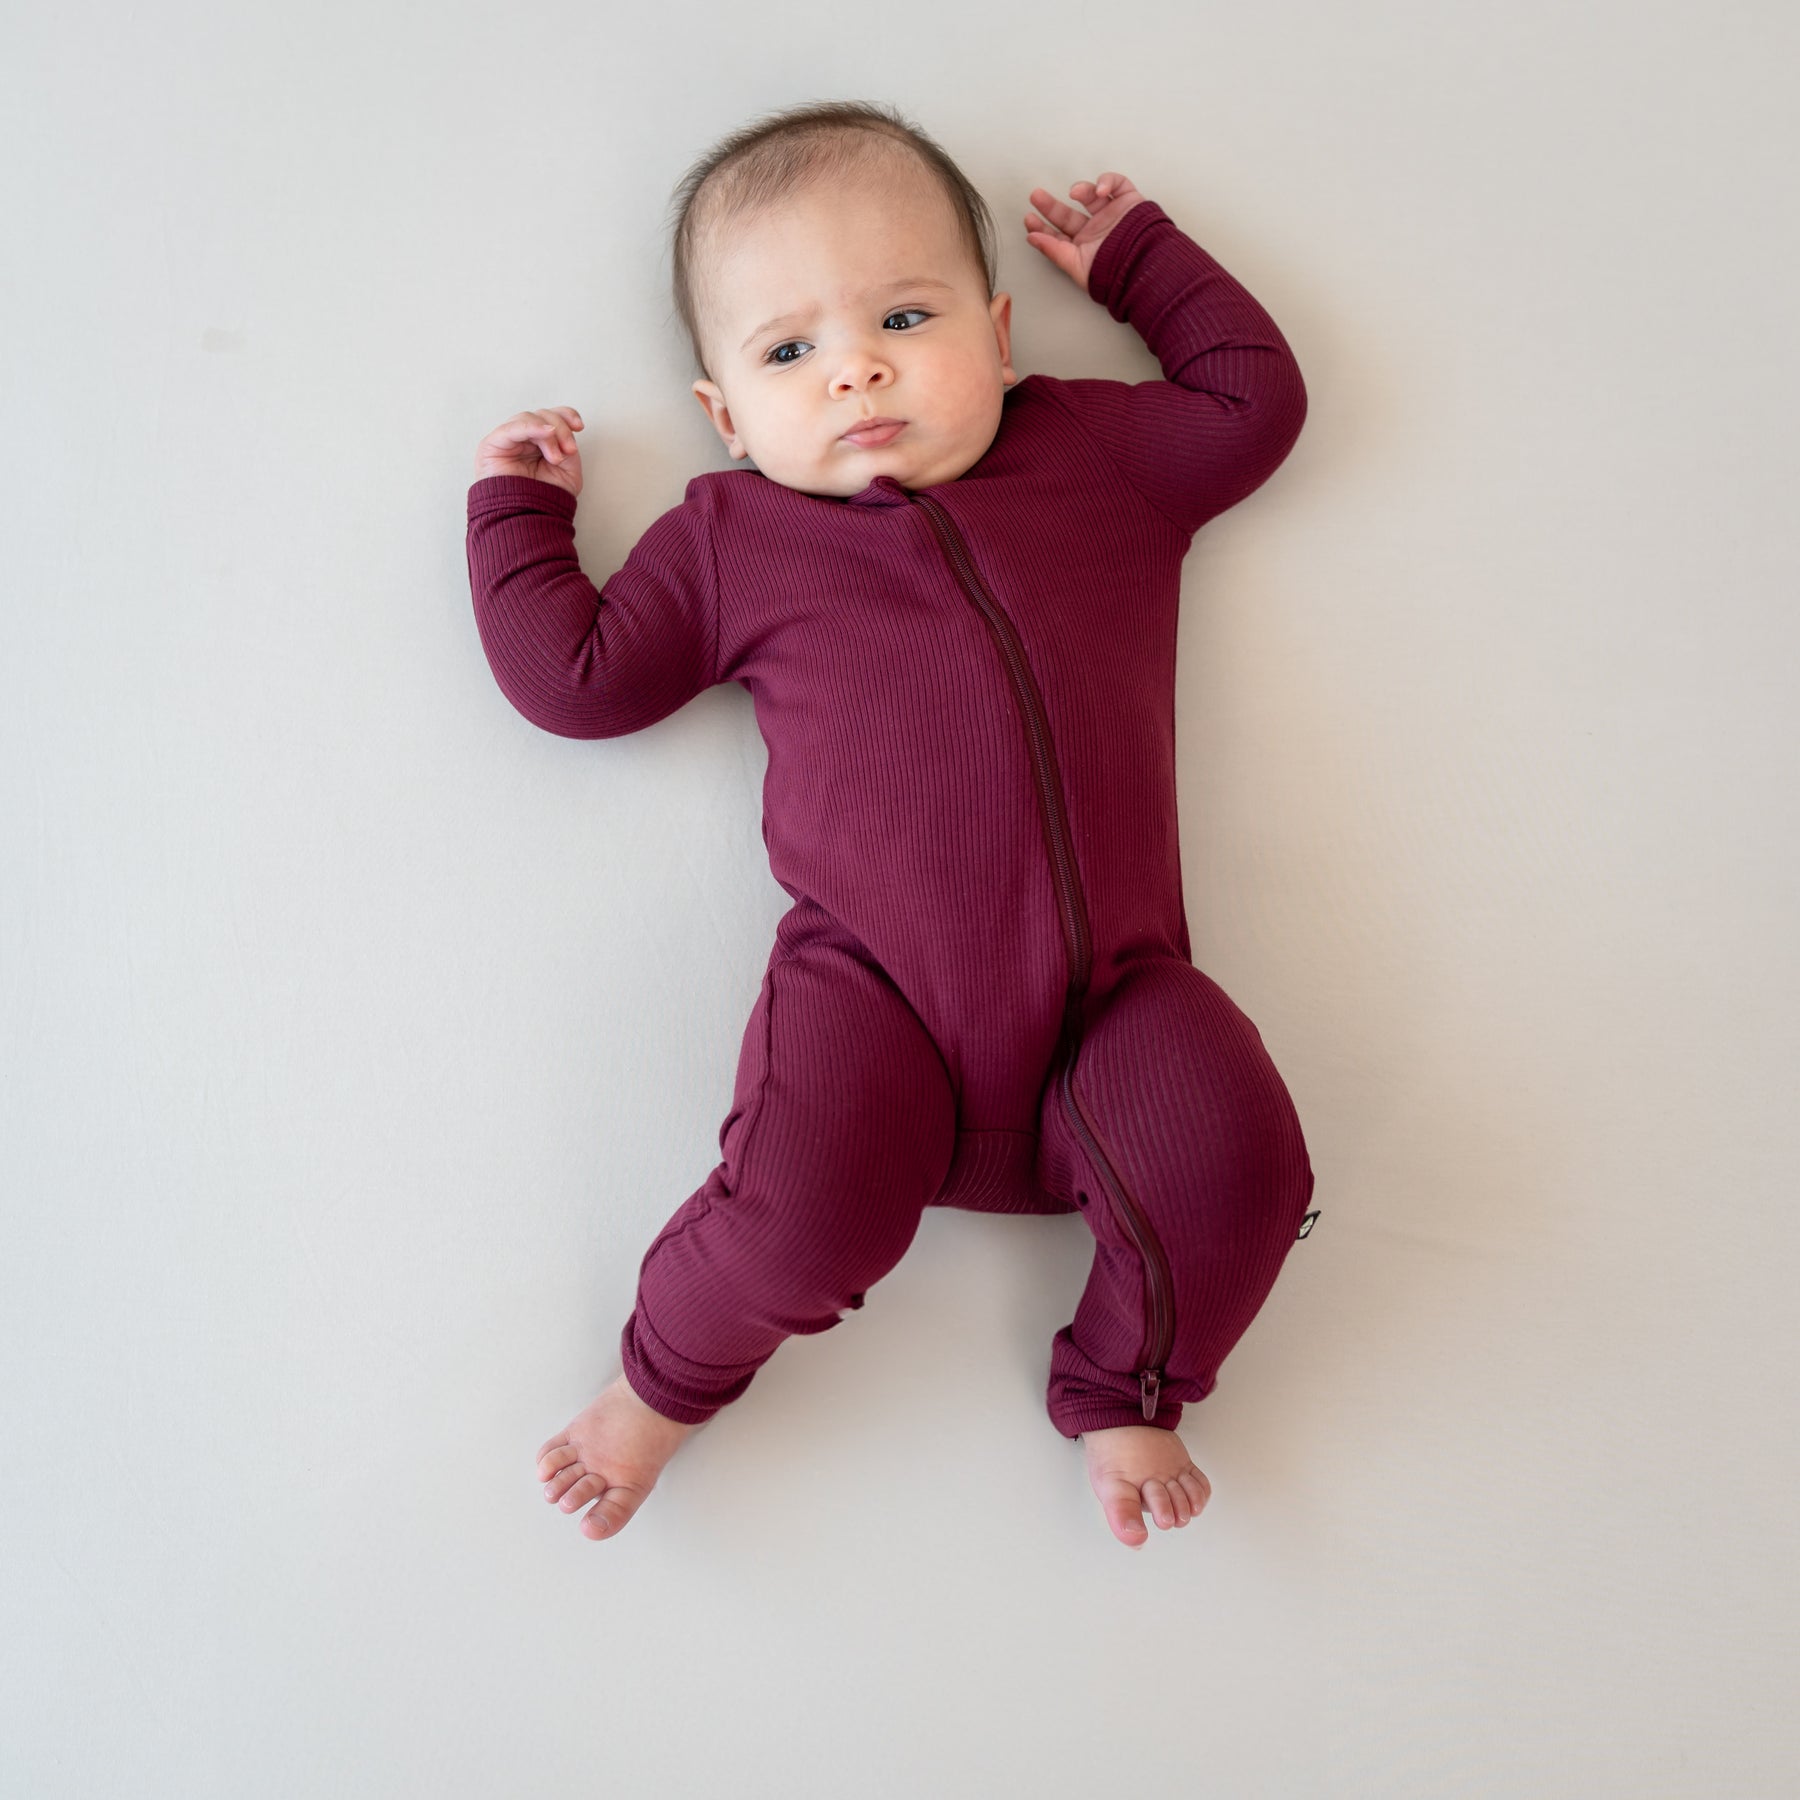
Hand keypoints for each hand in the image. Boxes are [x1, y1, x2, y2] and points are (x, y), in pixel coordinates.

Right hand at [474, 406, 584, 495]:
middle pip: (542, 415)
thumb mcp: (567, 470)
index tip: (580, 426)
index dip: (566, 415)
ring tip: (556, 459)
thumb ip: (567, 446)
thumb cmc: (543, 499)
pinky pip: (512, 428)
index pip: (550, 418)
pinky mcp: (492, 445)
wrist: (526, 520)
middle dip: (561, 429)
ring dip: (549, 435)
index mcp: (539, 444)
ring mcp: (507, 441)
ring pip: (529, 418)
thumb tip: (563, 429)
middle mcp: (523, 439)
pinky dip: (531, 427)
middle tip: (569, 450)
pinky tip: (545, 432)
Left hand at [1023, 174, 1148, 289]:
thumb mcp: (1078, 266)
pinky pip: (1116, 183)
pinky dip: (1107, 181)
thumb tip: (1032, 238)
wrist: (1147, 266)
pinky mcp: (1128, 200)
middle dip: (1051, 205)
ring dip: (1081, 190)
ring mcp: (1111, 214)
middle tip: (1036, 196)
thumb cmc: (1114, 273)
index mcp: (1083, 247)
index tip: (1029, 220)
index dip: (1042, 226)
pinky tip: (1100, 190)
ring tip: (1075, 192)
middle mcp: (1095, 230)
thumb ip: (1054, 251)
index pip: (1057, 234)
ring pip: (1090, 195)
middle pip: (1068, 214)